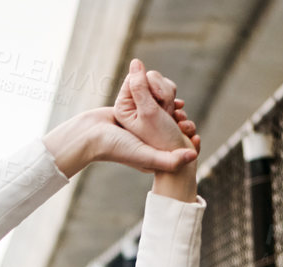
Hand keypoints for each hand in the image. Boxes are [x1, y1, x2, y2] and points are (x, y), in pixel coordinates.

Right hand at [41, 58, 199, 177]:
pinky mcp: (130, 107)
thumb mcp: (147, 156)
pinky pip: (146, 94)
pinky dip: (148, 88)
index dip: (185, 129)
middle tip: (174, 108)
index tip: (183, 122)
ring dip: (163, 95)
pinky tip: (148, 88)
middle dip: (175, 110)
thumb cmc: (116, 148)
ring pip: (161, 104)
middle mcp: (148, 136)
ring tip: (161, 96)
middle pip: (172, 119)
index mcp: (155, 151)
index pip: (179, 139)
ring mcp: (139, 121)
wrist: (88, 135)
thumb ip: (170, 161)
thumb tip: (194, 156)